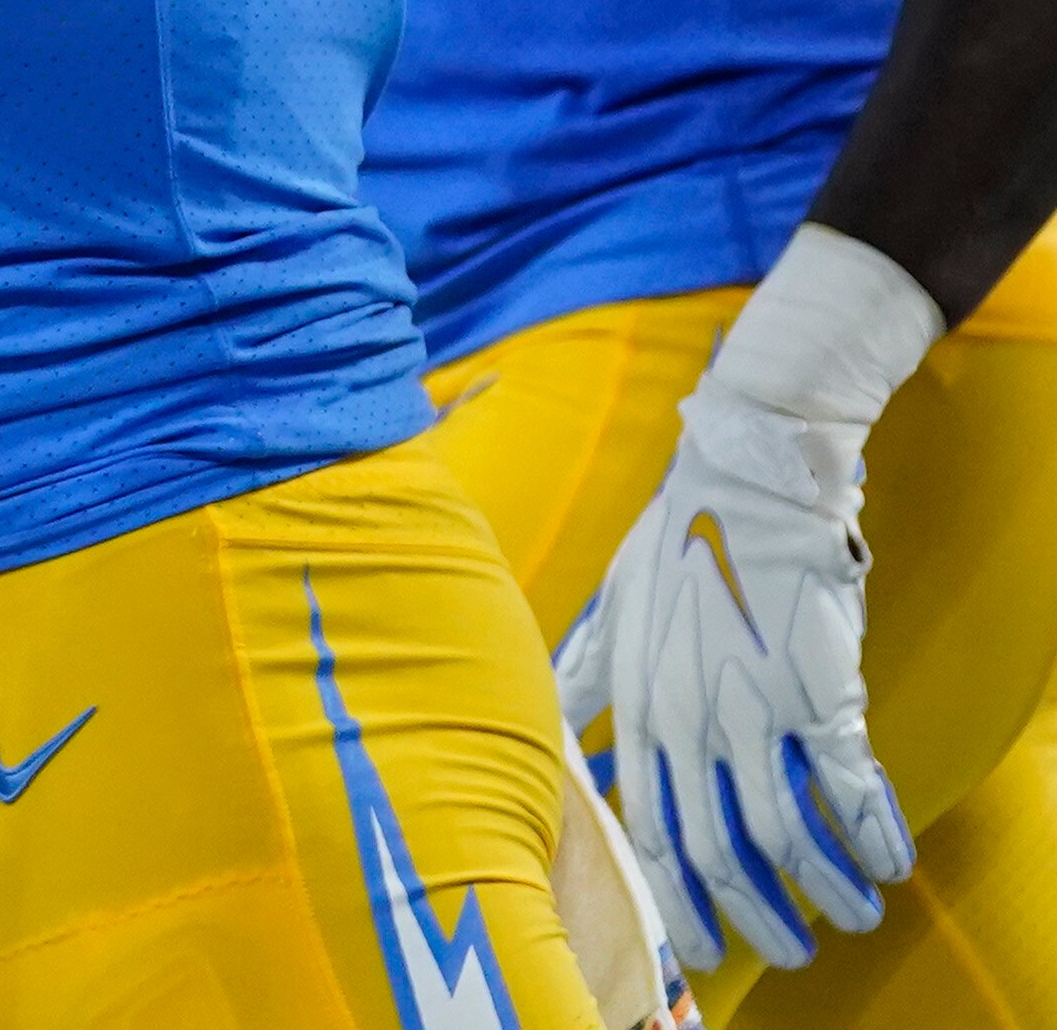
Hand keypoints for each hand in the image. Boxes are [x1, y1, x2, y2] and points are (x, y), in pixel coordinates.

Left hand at [564, 381, 913, 971]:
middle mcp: (689, 721)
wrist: (744, 483)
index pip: (647, 828)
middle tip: (786, 955)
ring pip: (787, 832)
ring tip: (853, 919)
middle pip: (719, 848)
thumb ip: (582, 673)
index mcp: (636, 708)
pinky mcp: (817, 690)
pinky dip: (871, 833)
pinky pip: (848, 784)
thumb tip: (548, 715)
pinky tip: (889, 864)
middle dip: (755, 916)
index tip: (695, 943)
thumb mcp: (607, 610)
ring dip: (824, 888)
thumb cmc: (673, 542)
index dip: (673, 895)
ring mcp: (753, 708)